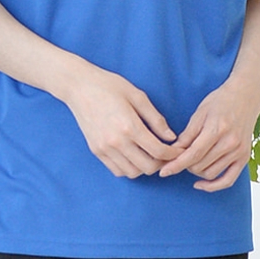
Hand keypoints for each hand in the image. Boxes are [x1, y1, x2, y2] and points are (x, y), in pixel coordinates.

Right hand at [63, 66, 181, 178]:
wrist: (79, 86)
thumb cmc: (110, 86)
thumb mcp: (138, 96)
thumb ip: (156, 119)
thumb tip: (171, 137)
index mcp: (129, 126)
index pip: (158, 151)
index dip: (173, 154)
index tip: (180, 151)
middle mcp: (116, 141)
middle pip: (148, 167)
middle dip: (162, 163)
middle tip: (168, 154)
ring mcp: (105, 148)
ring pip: (133, 172)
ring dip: (145, 167)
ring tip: (151, 155)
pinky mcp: (96, 151)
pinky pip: (117, 170)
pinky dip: (129, 168)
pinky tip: (134, 156)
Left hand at [158, 77, 259, 191]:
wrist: (245, 97)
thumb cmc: (220, 101)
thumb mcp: (200, 113)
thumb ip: (187, 134)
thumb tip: (172, 152)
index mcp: (217, 129)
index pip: (193, 154)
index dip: (176, 165)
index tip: (164, 172)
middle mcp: (230, 143)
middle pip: (200, 165)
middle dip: (185, 165)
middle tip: (177, 159)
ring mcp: (239, 152)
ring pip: (211, 173)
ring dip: (196, 172)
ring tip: (190, 161)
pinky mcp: (244, 158)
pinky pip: (228, 180)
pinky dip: (214, 186)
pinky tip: (201, 184)